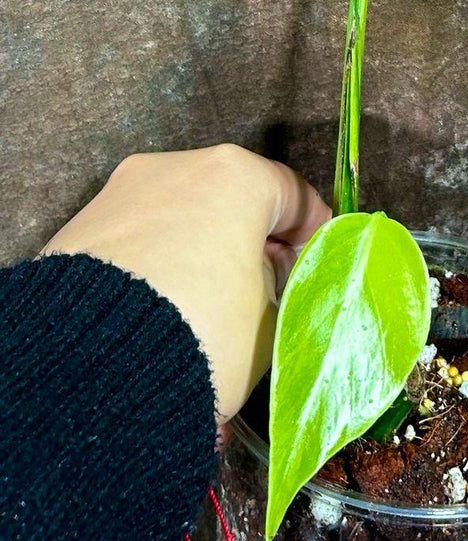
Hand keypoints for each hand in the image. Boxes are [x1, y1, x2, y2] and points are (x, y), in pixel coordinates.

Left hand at [42, 145, 329, 423]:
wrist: (95, 371)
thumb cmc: (201, 332)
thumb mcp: (271, 320)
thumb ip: (280, 290)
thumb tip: (267, 288)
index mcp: (236, 175)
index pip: (294, 195)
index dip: (312, 234)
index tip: (313, 265)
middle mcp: (176, 169)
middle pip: (231, 203)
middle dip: (248, 247)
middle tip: (262, 295)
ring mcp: (122, 195)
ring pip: (178, 223)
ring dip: (198, 259)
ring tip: (204, 317)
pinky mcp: (81, 229)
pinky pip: (136, 246)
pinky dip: (155, 273)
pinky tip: (160, 320)